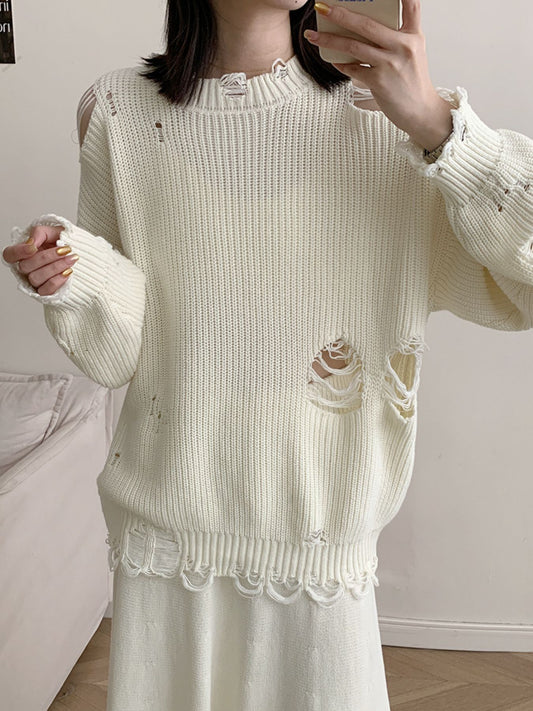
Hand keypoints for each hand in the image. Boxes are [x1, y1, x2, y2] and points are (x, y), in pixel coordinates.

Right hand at [2, 224, 78, 295]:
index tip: (33, 247)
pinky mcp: (46, 292)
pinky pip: (46, 289)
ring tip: (71, 258)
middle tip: (66, 249)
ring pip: (35, 278)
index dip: (18, 252)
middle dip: (47, 257)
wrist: (84, 255)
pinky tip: (69, 271)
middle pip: (25, 266)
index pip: (10, 255)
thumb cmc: (65, 242)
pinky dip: (58, 280)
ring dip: (55, 267)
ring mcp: (35, 281)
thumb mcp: (53, 231)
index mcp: (25, 252)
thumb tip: (31, 243)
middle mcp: (27, 268)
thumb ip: (39, 232)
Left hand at [306, 0, 453, 150]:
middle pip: (367, 24)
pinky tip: (332, 59)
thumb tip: (363, 26)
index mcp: (413, 35)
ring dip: (329, 40)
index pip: (411, 4)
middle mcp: (403, 46)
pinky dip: (340, 63)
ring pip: (353, 46)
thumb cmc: (412, 81)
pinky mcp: (379, 81)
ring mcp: (390, 64)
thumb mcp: (412, 52)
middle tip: (322, 8)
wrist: (420, 111)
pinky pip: (353, 69)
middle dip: (340, 14)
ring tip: (313, 35)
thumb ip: (395, 37)